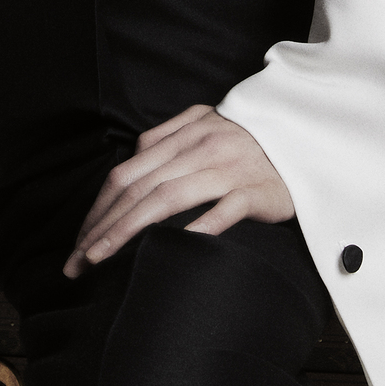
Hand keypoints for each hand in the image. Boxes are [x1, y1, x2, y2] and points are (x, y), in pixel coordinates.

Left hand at [62, 104, 292, 278]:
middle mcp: (200, 149)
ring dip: (128, 229)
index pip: (127, 172)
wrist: (307, 140)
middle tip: (77, 262)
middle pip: (138, 187)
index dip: (98, 207)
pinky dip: (195, 227)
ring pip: (167, 197)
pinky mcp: (256, 191)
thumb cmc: (252, 139)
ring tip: (101, 258)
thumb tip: (132, 156)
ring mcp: (228, 169)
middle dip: (102, 226)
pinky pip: (222, 210)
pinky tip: (170, 247)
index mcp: (184, 134)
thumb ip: (168, 136)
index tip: (79, 241)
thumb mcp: (207, 123)